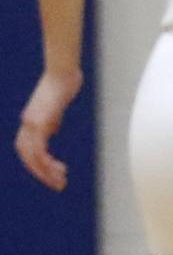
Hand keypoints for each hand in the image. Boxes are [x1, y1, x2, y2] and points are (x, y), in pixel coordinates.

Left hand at [15, 68, 83, 191]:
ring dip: (45, 172)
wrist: (62, 69)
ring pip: (33, 156)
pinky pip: (39, 149)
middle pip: (27, 156)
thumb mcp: (55, 105)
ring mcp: (32, 124)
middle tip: (57, 184)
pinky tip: (58, 169)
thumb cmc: (63, 82)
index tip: (52, 173)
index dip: (36, 163)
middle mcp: (27, 124)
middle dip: (41, 173)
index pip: (28, 149)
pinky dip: (46, 162)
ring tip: (60, 181)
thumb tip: (51, 131)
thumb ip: (52, 118)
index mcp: (30, 121)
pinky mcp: (40, 122)